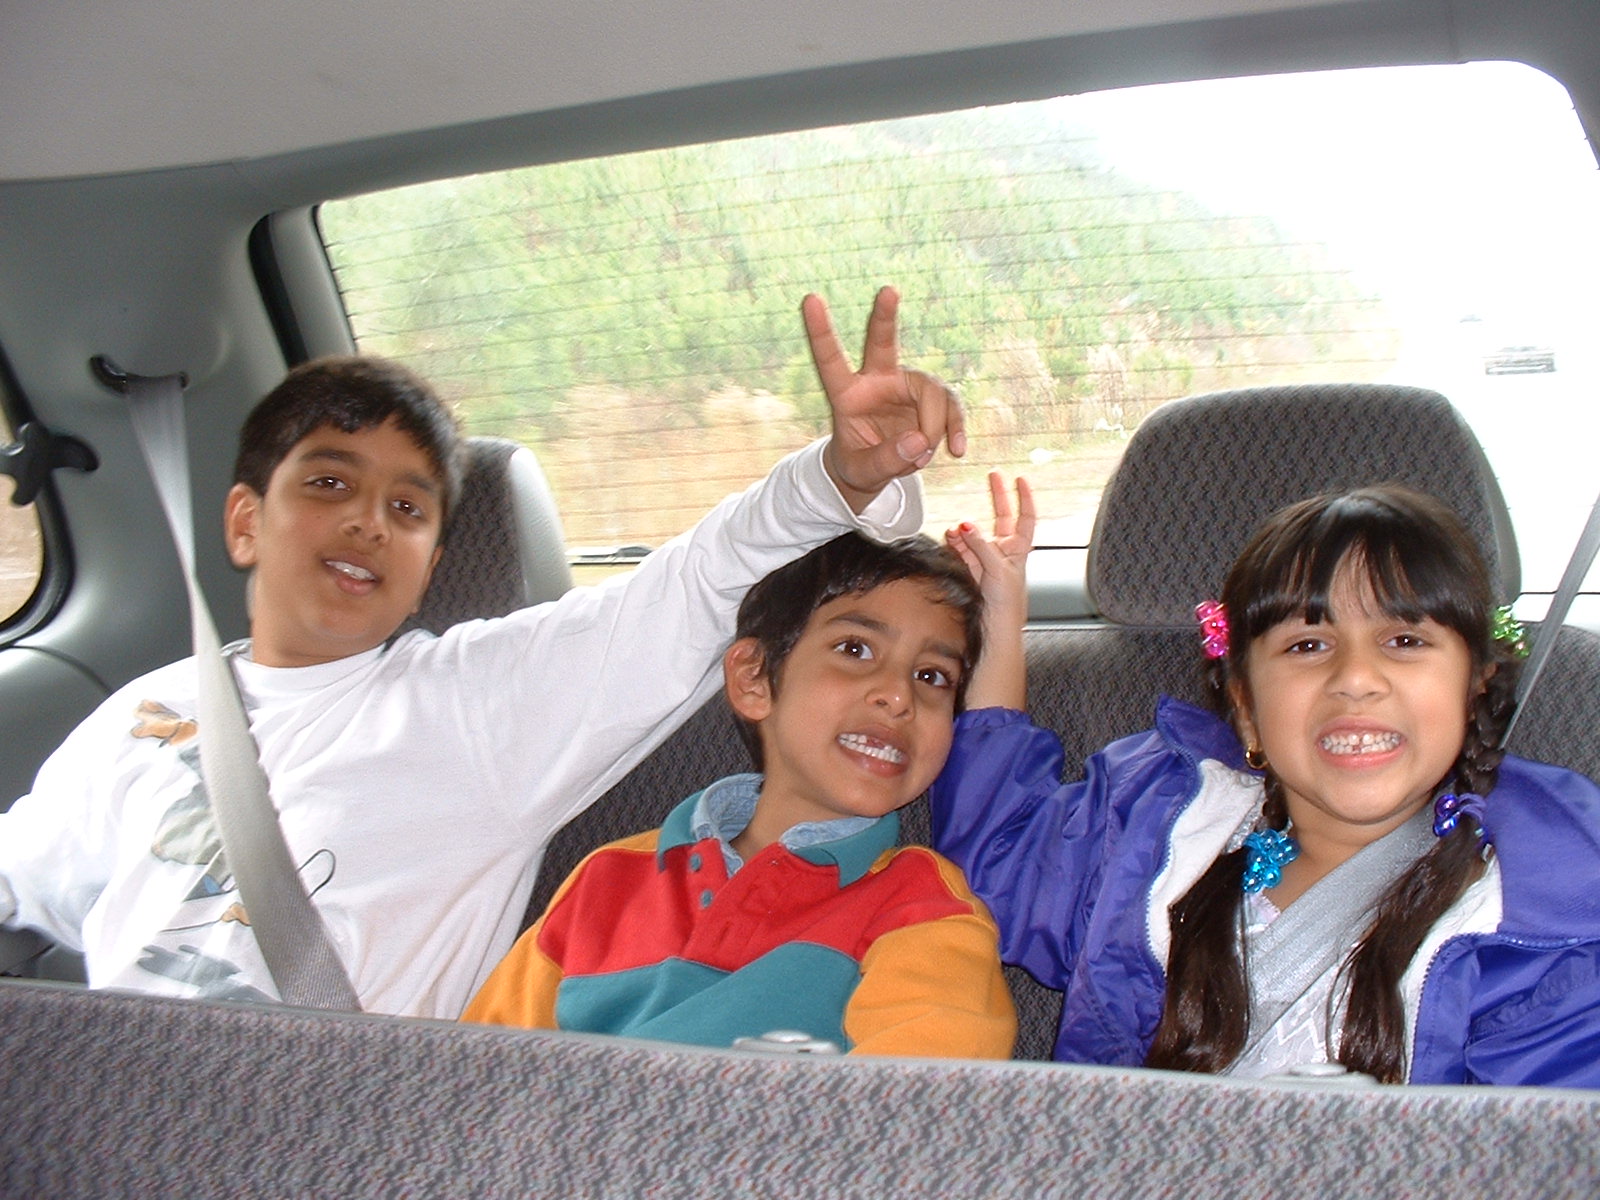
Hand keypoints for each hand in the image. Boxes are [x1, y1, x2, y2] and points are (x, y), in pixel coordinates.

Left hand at [803, 286, 965, 511]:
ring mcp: (907, 387)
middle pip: (883, 343)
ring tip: (922, 459)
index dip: (821, 331)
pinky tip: (957, 450)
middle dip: (884, 316)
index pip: (831, 360)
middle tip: (888, 290)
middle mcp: (877, 381)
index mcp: (846, 394)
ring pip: (932, 390)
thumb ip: (885, 460)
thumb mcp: (863, 472)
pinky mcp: (932, 400)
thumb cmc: (858, 465)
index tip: (810, 299)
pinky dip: (955, 429)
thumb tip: (919, 441)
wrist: (877, 470)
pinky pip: (951, 408)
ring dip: (934, 428)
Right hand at [946, 472, 1034, 608]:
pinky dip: (954, 544)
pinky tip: (949, 539)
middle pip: (1002, 516)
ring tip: (955, 530)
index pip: (1025, 517)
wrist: (996, 627)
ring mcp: (987, 559)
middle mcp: (1004, 551)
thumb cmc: (1007, 603)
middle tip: (992, 475)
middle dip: (997, 495)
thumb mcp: (998, 570)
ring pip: (975, 534)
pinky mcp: (971, 569)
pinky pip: (961, 550)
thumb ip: (981, 546)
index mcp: (1019, 549)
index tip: (1020, 478)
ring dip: (965, 530)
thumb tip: (966, 526)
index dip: (1024, 497)